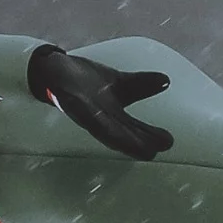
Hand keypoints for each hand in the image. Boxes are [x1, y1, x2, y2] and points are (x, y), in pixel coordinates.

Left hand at [26, 44, 173, 160]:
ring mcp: (83, 112)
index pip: (133, 130)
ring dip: (116, 137)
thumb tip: (167, 81)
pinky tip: (98, 114)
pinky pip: (79, 108)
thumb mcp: (119, 83)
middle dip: (135, 143)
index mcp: (112, 117)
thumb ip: (141, 85)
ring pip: (101, 129)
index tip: (167, 143)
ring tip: (128, 142)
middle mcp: (99, 120)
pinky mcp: (69, 100)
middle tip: (153, 152)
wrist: (55, 71)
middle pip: (119, 134)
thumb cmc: (87, 84)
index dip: (148, 137)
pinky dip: (89, 113)